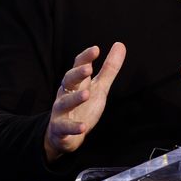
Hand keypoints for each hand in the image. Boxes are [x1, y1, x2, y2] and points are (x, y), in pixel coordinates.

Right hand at [44, 42, 126, 162]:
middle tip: (88, 69)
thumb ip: (109, 69)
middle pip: (69, 80)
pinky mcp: (60, 128)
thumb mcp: (99, 87)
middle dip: (77, 74)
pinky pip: (65, 127)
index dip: (86, 57)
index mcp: (76, 83)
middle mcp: (66, 94)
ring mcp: (61, 111)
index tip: (96, 49)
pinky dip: (73, 127)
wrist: (65, 135)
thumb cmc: (83, 107)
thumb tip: (120, 44)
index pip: (78, 66)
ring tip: (87, 94)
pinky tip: (83, 127)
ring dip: (75, 99)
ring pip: (65, 103)